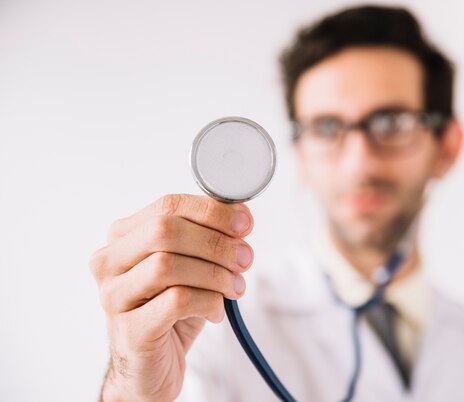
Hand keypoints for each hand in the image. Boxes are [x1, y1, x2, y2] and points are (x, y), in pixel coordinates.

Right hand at [89, 194, 253, 401]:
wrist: (151, 367)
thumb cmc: (170, 311)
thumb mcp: (189, 266)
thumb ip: (207, 238)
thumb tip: (240, 216)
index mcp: (122, 237)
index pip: (167, 206)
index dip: (211, 210)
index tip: (244, 222)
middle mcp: (110, 262)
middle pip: (164, 230)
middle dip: (215, 241)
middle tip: (244, 257)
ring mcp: (114, 296)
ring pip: (168, 265)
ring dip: (215, 273)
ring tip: (235, 287)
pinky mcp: (129, 330)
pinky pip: (176, 301)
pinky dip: (208, 301)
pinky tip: (216, 311)